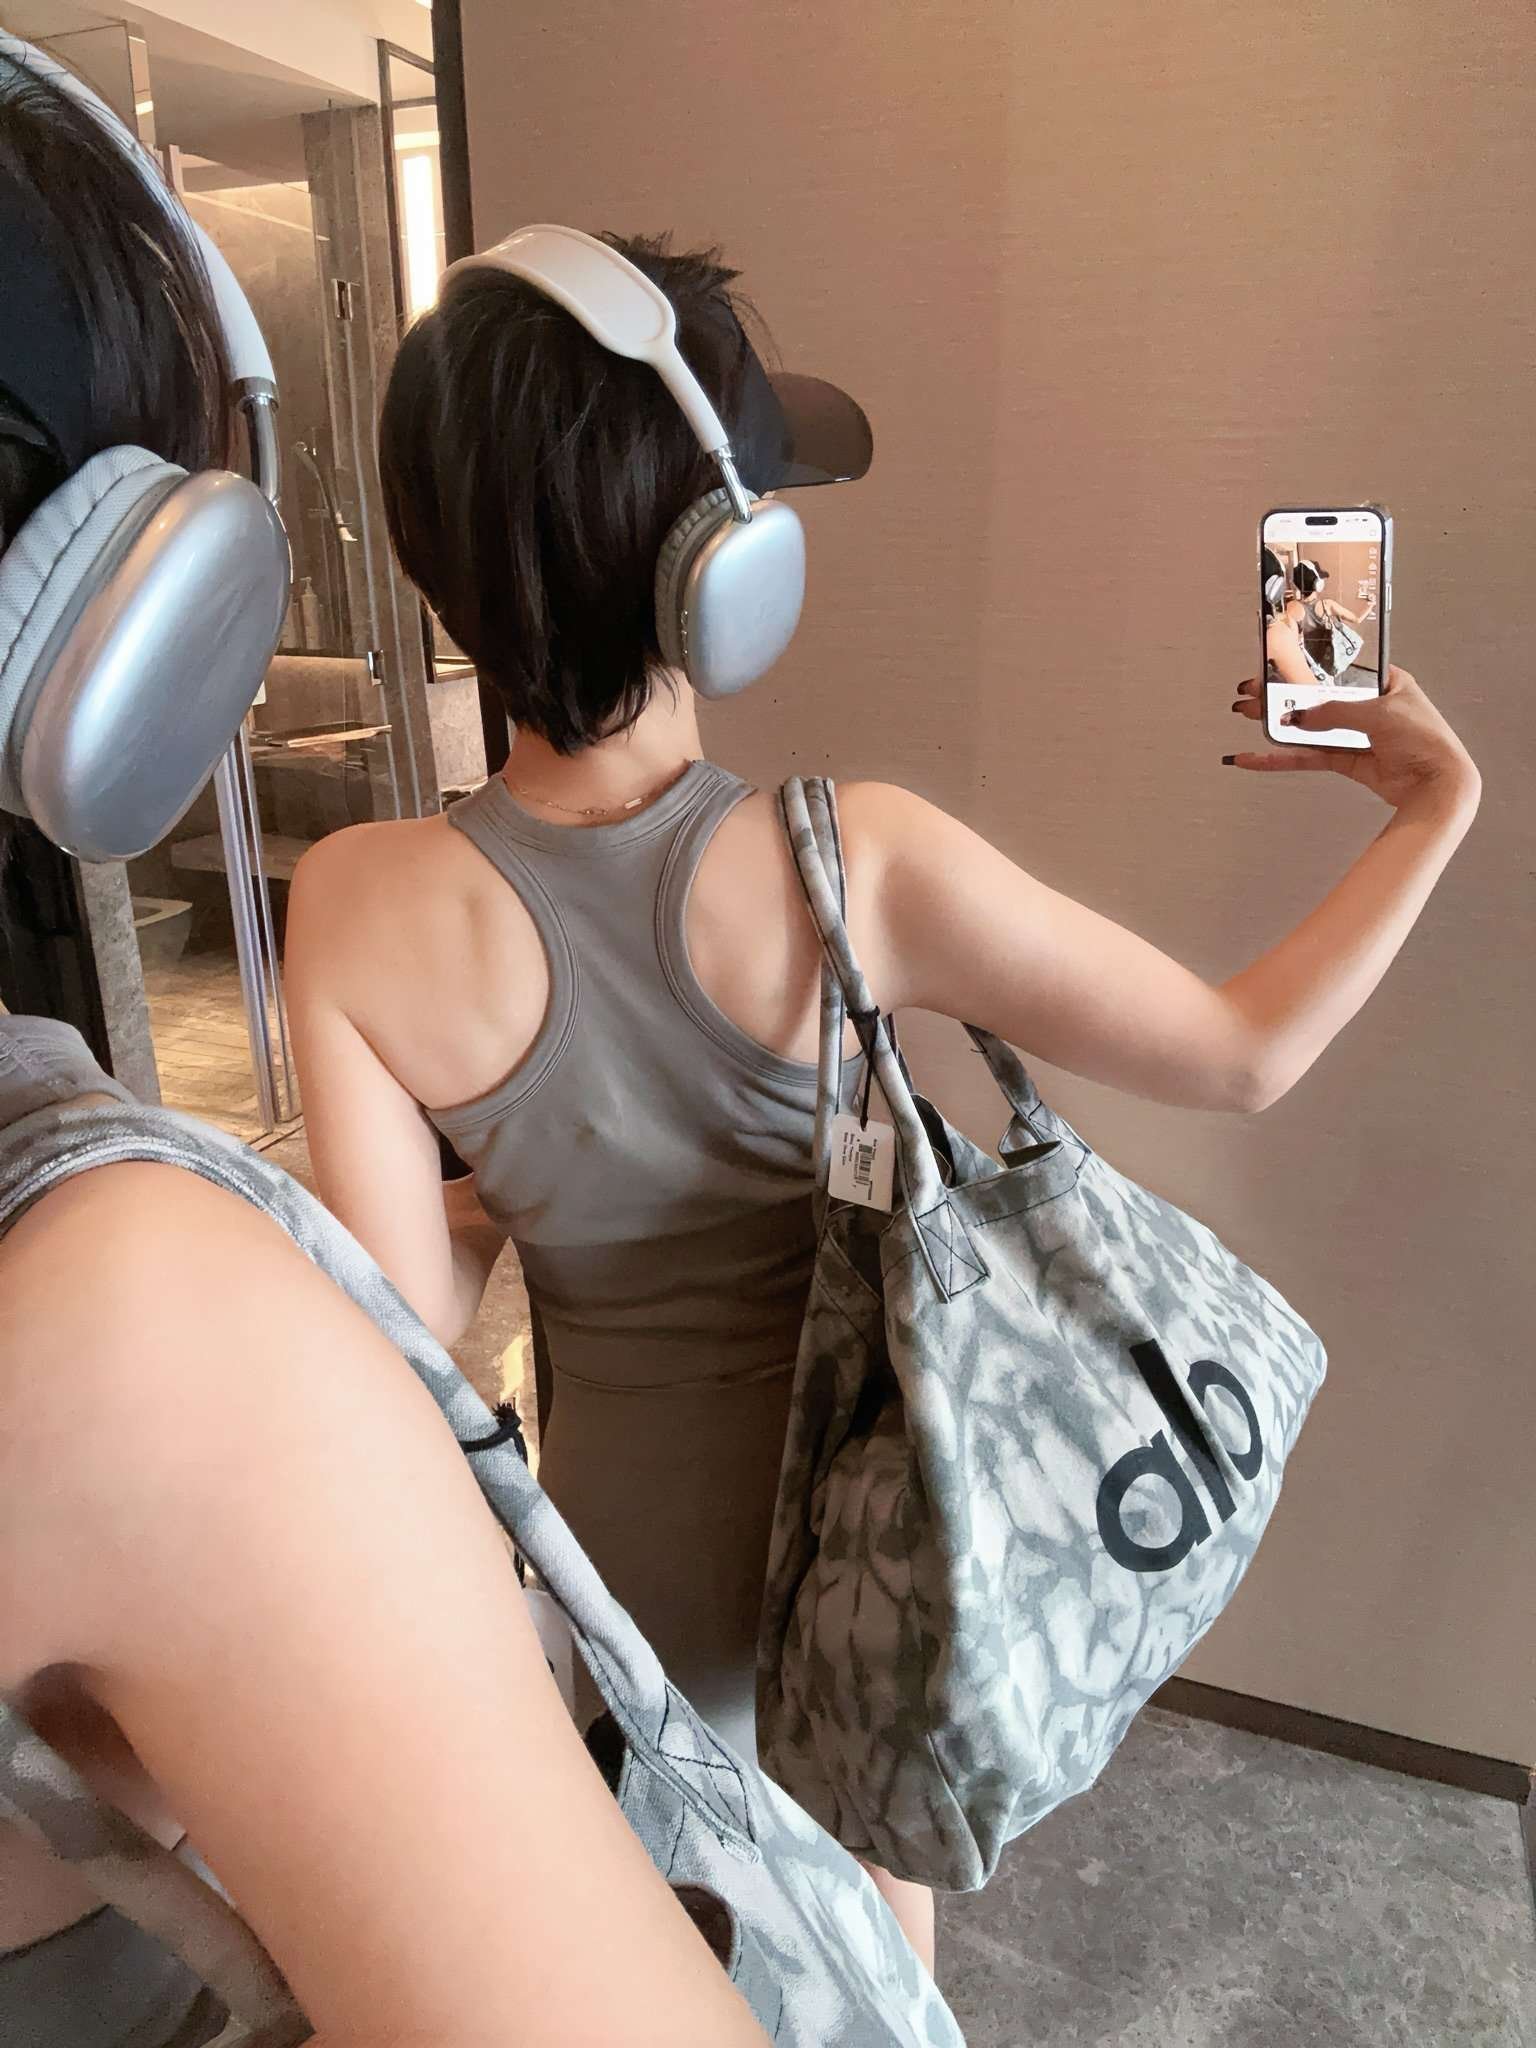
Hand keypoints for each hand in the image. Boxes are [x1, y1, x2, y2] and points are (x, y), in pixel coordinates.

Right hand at [1227, 666, 1480, 816]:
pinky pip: (1312, 755)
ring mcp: (1359, 735)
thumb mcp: (1378, 714)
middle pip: (1319, 699)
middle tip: (1253, 694)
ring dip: (1281, 727)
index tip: (1278, 668)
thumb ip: (1333, 712)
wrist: (1437, 786)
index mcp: (1387, 683)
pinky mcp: (1350, 760)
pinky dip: (1286, 758)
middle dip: (1284, 697)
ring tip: (1250, 719)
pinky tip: (1261, 757)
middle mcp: (1372, 707)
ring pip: (1312, 728)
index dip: (1308, 669)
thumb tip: (1297, 715)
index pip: (1340, 671)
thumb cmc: (1426, 742)